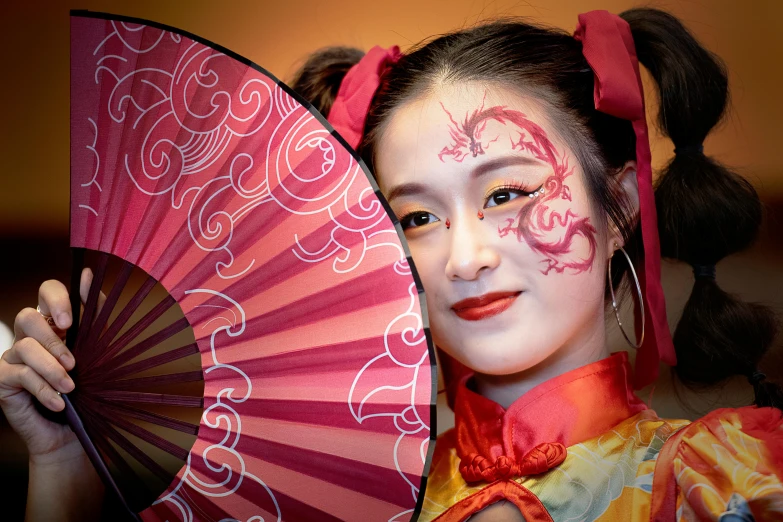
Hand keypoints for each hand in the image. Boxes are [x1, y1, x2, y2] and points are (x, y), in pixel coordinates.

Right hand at [0, 268, 98, 462]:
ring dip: (52, 369)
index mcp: (55, 321)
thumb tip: (90, 273)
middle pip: (28, 316)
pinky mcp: (3, 380)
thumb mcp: (98, 352)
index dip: (56, 298)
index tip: (69, 321)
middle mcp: (30, 334)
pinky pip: (18, 375)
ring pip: (24, 348)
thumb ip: (95, 316)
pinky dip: (42, 389)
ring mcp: (13, 356)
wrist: (73, 433)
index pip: (47, 291)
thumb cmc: (88, 390)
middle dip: (53, 340)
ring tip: (71, 388)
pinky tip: (59, 403)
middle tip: (74, 362)